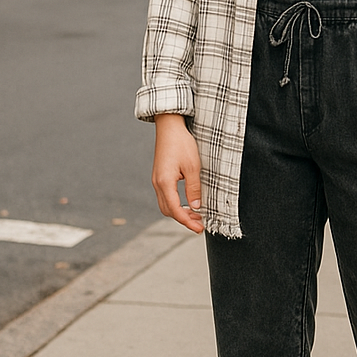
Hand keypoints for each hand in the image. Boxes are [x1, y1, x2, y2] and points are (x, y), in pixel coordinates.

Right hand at [151, 114, 203, 233]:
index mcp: (165, 182)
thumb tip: (196, 207)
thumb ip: (194, 188)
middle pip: (168, 210)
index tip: (199, 229)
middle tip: (200, 223)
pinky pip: (165, 196)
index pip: (175, 210)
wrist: (169, 127)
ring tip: (196, 214)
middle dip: (184, 219)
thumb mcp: (193, 166)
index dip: (187, 222)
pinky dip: (176, 203)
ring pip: (166, 204)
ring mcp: (157, 180)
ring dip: (180, 212)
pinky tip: (187, 202)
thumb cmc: (182, 144)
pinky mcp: (159, 176)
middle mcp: (157, 184)